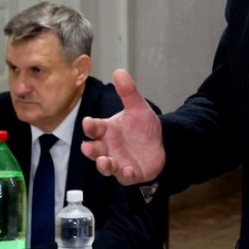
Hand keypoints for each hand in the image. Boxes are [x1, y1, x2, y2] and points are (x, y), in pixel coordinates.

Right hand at [81, 69, 165, 184]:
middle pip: (95, 149)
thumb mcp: (138, 108)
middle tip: (87, 147)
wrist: (161, 143)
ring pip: (106, 166)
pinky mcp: (130, 174)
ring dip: (103, 165)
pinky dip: (126, 174)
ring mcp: (118, 161)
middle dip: (90, 149)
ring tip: (104, 161)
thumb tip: (119, 71)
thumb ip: (128, 92)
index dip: (90, 126)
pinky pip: (125, 176)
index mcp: (107, 130)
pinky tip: (129, 170)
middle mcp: (109, 147)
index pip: (94, 128)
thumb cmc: (143, 127)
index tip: (88, 123)